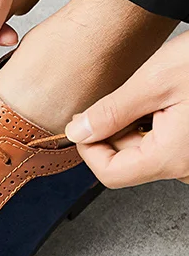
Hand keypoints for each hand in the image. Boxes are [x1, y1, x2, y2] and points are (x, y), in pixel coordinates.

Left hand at [65, 32, 188, 186]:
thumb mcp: (153, 81)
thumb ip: (112, 112)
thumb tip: (78, 132)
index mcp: (173, 157)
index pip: (111, 174)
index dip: (88, 149)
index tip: (82, 123)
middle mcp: (188, 167)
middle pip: (128, 162)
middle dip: (112, 131)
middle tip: (117, 99)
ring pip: (146, 152)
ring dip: (134, 126)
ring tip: (149, 96)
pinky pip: (166, 145)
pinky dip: (154, 125)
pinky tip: (163, 102)